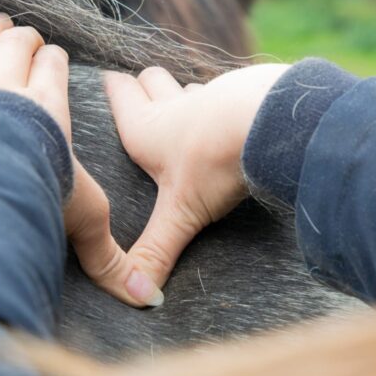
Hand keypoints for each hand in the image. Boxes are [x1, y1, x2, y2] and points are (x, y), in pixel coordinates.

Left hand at [0, 11, 163, 306]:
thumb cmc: (37, 200)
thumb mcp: (83, 224)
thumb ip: (109, 259)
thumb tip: (148, 300)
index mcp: (50, 112)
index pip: (53, 72)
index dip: (55, 62)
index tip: (55, 55)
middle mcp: (10, 94)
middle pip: (17, 52)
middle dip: (24, 40)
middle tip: (27, 34)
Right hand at [105, 63, 288, 287]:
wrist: (270, 123)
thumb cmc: (215, 162)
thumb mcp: (181, 214)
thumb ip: (157, 252)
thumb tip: (140, 296)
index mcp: (147, 129)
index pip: (118, 91)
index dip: (110, 88)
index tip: (105, 83)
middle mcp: (175, 106)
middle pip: (151, 79)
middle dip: (145, 86)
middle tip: (142, 97)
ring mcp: (212, 96)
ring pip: (189, 86)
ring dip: (185, 96)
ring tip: (185, 115)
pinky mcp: (246, 94)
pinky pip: (228, 94)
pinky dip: (223, 105)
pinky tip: (230, 124)